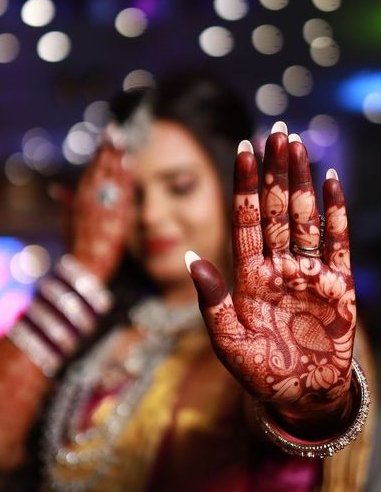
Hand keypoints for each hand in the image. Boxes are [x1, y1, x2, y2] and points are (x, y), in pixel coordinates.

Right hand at [70, 124, 132, 280]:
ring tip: (120, 139)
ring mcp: (103, 206)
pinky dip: (124, 176)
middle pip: (101, 167)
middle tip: (113, 129)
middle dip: (107, 147)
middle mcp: (90, 199)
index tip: (105, 138)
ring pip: (110, 176)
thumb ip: (65, 202)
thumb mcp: (67, 222)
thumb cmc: (75, 245)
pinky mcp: (115, 215)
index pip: (92, 170)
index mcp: (79, 198)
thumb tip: (56, 188)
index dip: (99, 153)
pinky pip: (121, 190)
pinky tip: (128, 162)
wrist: (85, 266)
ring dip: (116, 156)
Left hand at [187, 123, 354, 429]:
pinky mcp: (338, 284)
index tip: (241, 150)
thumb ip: (211, 300)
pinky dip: (335, 212)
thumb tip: (189, 258)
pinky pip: (337, 241)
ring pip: (302, 216)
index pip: (245, 219)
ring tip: (296, 144)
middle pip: (275, 208)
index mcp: (249, 275)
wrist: (301, 394)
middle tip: (275, 131)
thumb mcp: (227, 339)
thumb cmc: (260, 371)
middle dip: (274, 170)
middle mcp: (277, 265)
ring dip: (299, 180)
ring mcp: (308, 271)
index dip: (244, 185)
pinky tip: (330, 180)